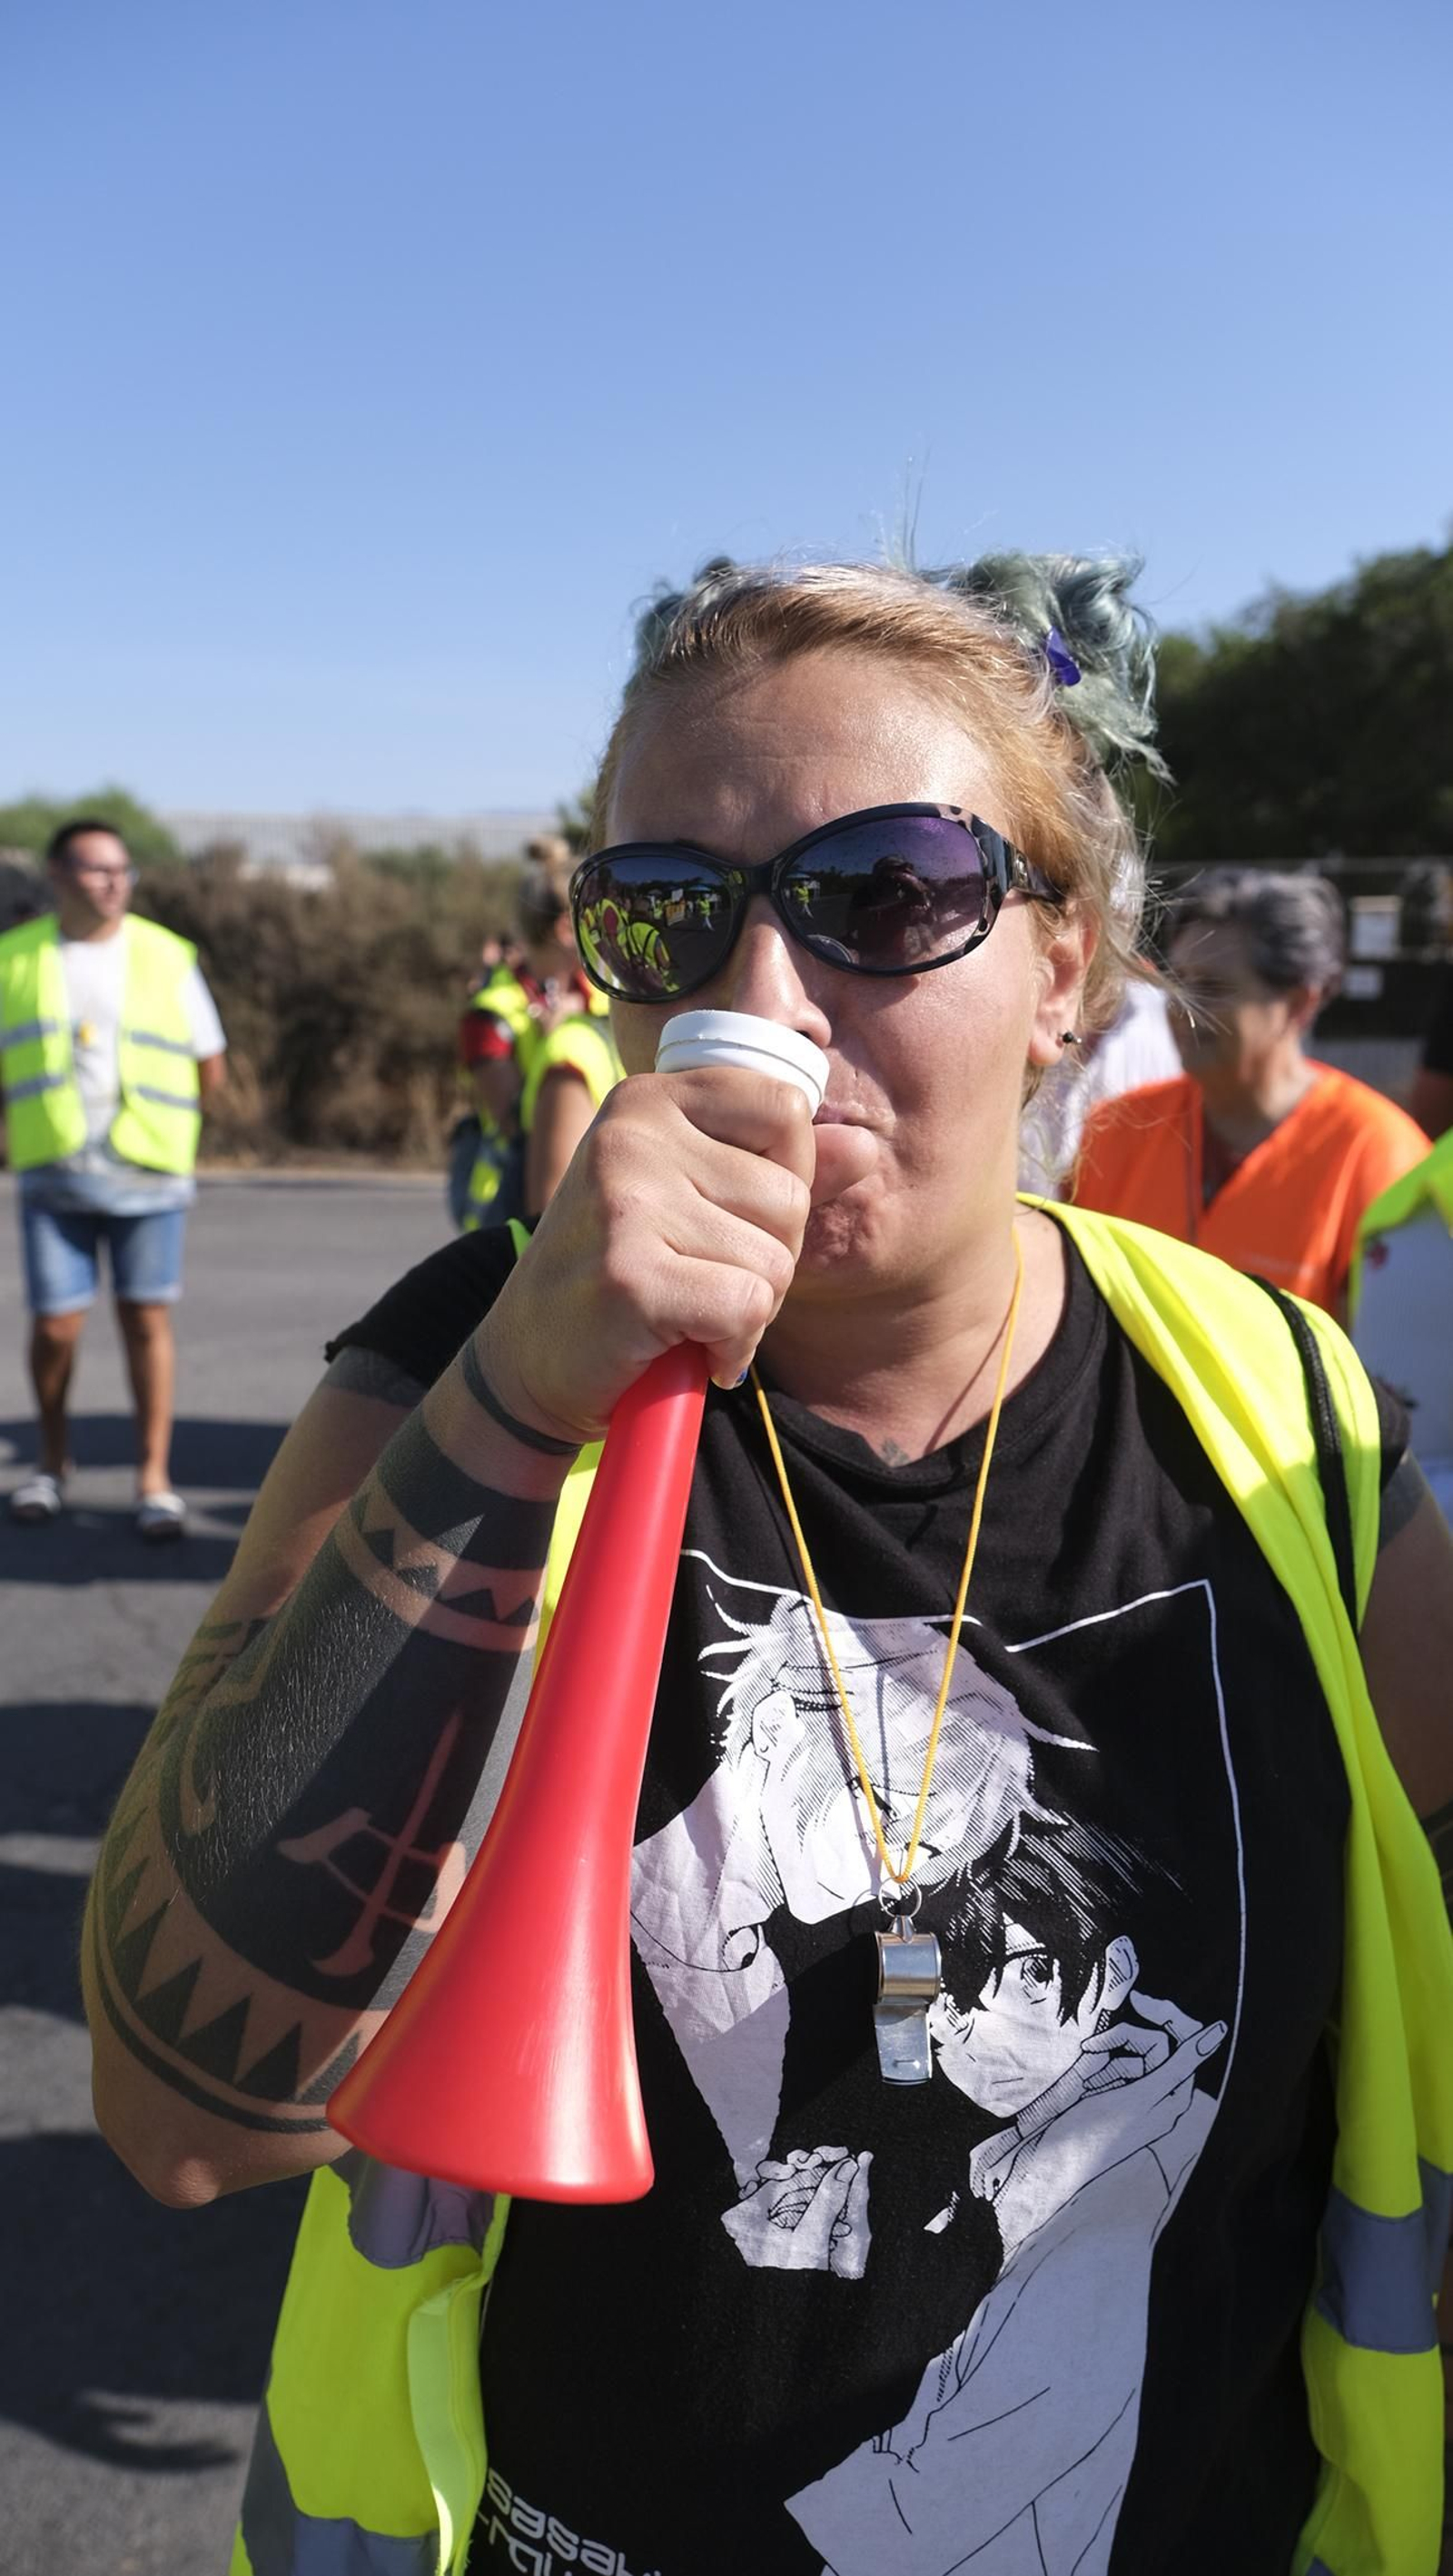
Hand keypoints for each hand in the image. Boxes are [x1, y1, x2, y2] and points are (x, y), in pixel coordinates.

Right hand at [477, 1065, 874, 1442]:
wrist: (526, 1362)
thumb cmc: (623, 1271)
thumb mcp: (692, 1199)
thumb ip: (777, 1168)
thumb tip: (866, 1148)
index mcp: (648, 1099)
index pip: (783, 1108)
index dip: (785, 1177)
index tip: (730, 1218)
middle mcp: (631, 1135)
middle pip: (789, 1196)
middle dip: (767, 1257)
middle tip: (699, 1278)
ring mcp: (625, 1203)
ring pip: (775, 1261)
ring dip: (748, 1309)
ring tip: (686, 1313)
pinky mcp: (630, 1276)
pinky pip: (747, 1309)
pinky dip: (732, 1347)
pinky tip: (688, 1348)